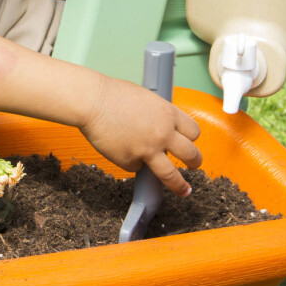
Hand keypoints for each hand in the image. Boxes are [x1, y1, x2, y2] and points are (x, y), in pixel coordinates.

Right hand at [79, 75, 201, 195]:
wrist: (91, 101)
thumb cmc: (112, 95)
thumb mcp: (146, 98)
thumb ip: (157, 114)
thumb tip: (160, 125)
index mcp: (168, 115)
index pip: (193, 131)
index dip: (191, 139)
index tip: (190, 143)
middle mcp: (163, 134)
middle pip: (191, 154)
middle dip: (194, 162)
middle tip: (193, 166)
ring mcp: (147, 149)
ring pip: (171, 175)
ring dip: (179, 185)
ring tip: (184, 190)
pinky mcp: (129, 160)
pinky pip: (135, 167)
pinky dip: (130, 161)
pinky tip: (119, 148)